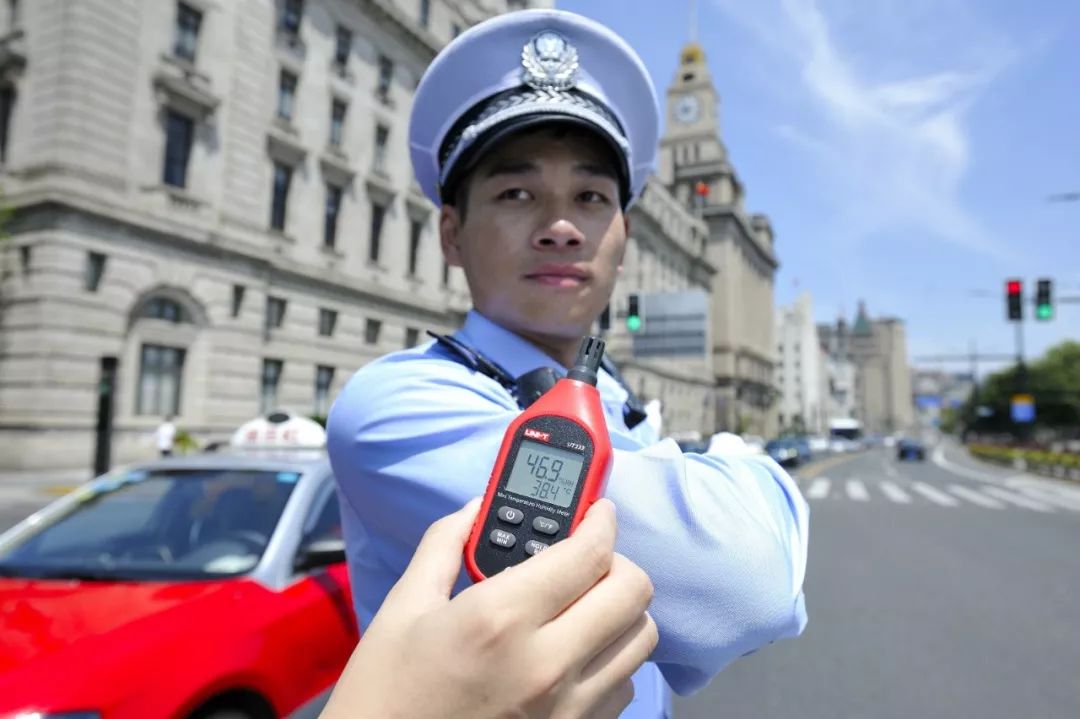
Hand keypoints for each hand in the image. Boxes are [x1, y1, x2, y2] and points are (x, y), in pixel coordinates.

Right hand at [319, 498, 656, 718]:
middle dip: (618, 562)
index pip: (588, 554)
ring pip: (640, 639)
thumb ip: (443, 546)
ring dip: (621, 611)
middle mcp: (546, 664)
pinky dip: (612, 660)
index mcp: (500, 619)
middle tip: (589, 559)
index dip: (600, 521)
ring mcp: (567, 707)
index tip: (597, 512)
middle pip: (632, 592)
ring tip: (586, 604)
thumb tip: (476, 508)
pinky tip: (576, 653)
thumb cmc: (385, 694)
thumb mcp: (403, 609)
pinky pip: (625, 685)